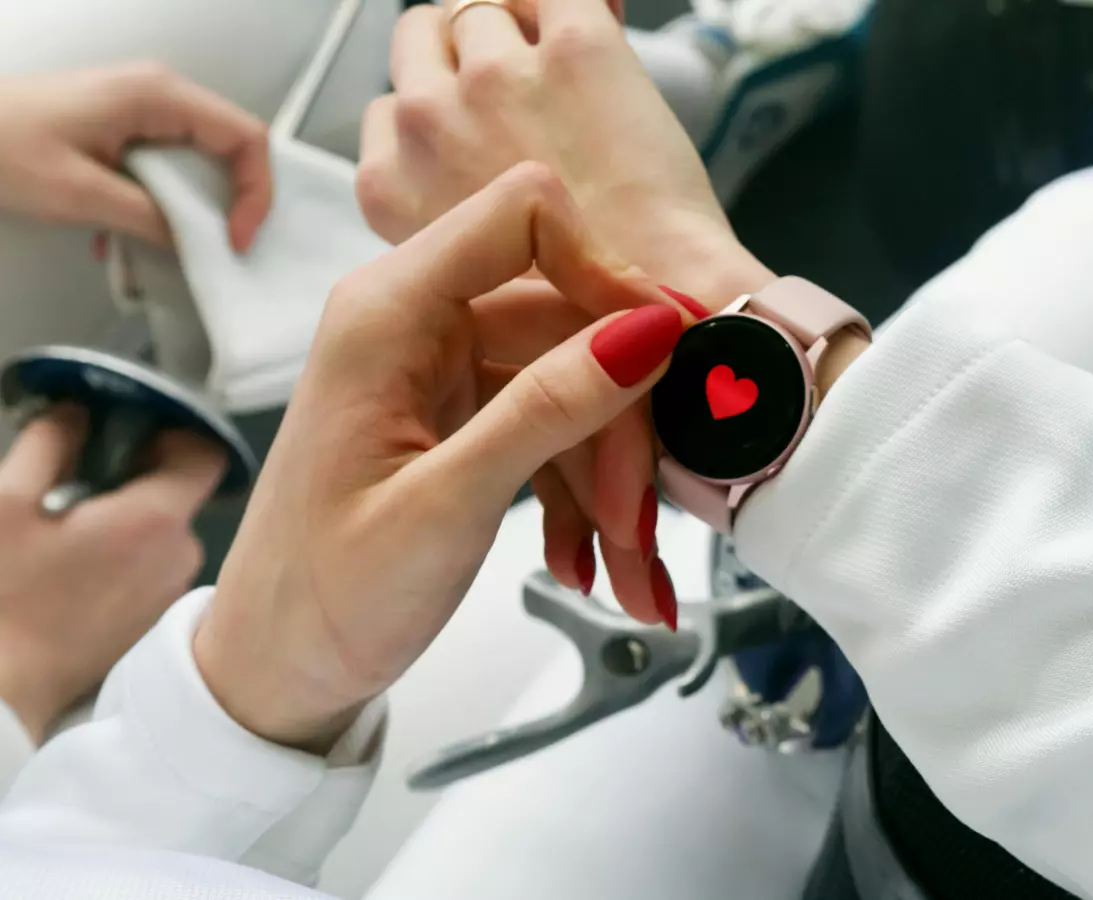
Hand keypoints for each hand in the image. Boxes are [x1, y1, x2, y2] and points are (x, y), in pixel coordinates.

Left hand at [0, 62, 271, 251]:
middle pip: (231, 150)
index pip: (246, 138)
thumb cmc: (2, 146)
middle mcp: (159, 95)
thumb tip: (198, 247)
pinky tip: (132, 235)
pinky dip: (165, 205)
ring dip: (195, 210)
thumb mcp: (81, 193)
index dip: (255, 192)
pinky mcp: (124, 128)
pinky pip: (169, 167)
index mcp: (158, 96)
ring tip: (173, 247)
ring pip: (201, 163)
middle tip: (217, 249)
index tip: (235, 239)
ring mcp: (142, 110)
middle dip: (232, 204)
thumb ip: (150, 219)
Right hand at [0, 407, 225, 742]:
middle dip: (138, 477)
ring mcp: (171, 588)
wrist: (4, 688)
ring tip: (71, 531)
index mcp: (154, 519)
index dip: (176, 432)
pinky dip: (127, 552)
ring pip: (165, 529)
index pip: (207, 453)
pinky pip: (155, 563)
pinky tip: (79, 567)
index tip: (133, 435)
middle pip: (182, 491)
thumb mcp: (5, 503)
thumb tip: (77, 412)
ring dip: (128, 518)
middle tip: (80, 483)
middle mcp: (179, 554)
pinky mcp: (156, 615)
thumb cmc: (2, 601)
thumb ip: (48, 442)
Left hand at [195, 164, 685, 751]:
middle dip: (620, 420)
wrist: (280, 666)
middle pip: (565, 318)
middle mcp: (414, 323)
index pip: (523, 215)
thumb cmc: (325, 596)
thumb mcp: (447, 505)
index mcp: (387, 313)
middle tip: (641, 519)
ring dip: (610, 475)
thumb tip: (646, 332)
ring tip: (625, 567)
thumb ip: (547, 409)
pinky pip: (551, 423)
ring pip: (571, 380)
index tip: (664, 348)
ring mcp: (439, 370)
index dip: (605, 269)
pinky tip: (586, 557)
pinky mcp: (460, 415)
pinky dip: (581, 490)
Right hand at [356, 0, 772, 306]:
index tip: (481, 129)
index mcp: (389, 185)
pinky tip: (596, 28)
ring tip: (566, 72)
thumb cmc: (577, 311)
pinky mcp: (574, 49)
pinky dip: (568, 5)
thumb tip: (469, 148)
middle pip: (421, 38)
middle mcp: (426, 122)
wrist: (663, 308)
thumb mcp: (470, 270)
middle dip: (464, 57)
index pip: (388, 109)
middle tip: (518, 89)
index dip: (441, 111)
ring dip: (517, 31)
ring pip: (481, 10)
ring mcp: (495, 79)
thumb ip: (448, 202)